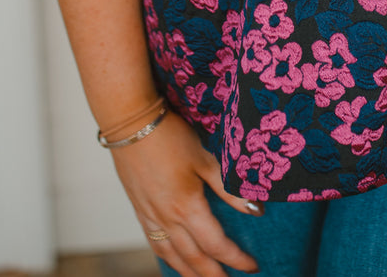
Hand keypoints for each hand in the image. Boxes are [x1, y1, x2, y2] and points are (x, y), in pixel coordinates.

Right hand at [109, 109, 262, 275]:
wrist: (131, 124)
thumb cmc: (170, 136)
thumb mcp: (206, 159)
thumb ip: (229, 188)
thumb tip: (255, 210)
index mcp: (186, 206)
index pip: (216, 244)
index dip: (236, 259)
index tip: (252, 266)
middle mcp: (166, 218)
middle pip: (193, 258)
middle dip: (213, 275)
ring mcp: (150, 216)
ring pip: (171, 256)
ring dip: (189, 273)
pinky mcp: (140, 209)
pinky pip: (154, 244)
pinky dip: (168, 258)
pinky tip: (174, 260)